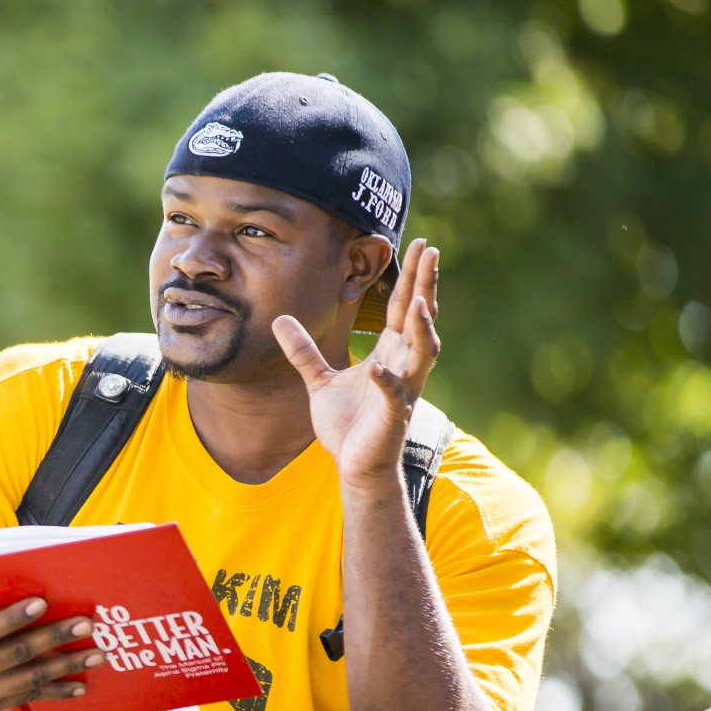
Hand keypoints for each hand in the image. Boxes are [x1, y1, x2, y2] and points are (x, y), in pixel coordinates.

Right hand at [0, 552, 102, 710]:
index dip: (11, 621)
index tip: (40, 603)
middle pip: (14, 658)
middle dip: (52, 640)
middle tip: (85, 622)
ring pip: (27, 681)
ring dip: (64, 667)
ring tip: (96, 652)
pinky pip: (27, 700)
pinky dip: (56, 693)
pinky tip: (81, 684)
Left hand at [272, 238, 440, 488]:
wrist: (355, 465)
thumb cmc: (346, 424)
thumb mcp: (318, 380)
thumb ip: (302, 350)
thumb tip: (279, 319)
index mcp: (389, 352)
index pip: (401, 307)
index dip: (410, 277)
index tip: (418, 245)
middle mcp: (403, 365)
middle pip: (419, 317)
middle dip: (425, 285)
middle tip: (431, 251)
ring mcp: (402, 390)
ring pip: (421, 352)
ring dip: (422, 327)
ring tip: (421, 301)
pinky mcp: (393, 416)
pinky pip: (393, 394)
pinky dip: (387, 380)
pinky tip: (379, 367)